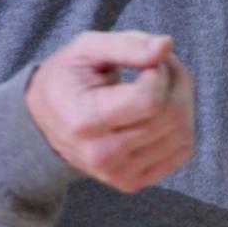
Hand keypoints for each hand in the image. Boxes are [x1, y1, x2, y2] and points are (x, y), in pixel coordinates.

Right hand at [25, 30, 194, 193]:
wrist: (45, 121)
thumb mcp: (86, 48)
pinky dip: (182, 122)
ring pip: (182, 134)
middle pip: (170, 117)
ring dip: (182, 99)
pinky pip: (181, 150)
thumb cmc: (67, 78)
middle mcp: (101, 156)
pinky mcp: (133, 181)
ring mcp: (118, 174)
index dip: (159, 72)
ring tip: (159, 81)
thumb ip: (126, 45)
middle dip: (176, 80)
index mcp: (85, 121)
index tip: (146, 60)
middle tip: (159, 63)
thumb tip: (165, 45)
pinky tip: (161, 106)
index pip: (150, 101)